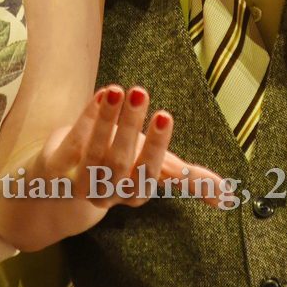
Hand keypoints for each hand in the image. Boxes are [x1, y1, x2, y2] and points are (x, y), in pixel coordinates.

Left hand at [36, 84, 231, 210]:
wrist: (62, 184)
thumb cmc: (118, 168)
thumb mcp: (155, 170)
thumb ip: (190, 179)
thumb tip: (231, 196)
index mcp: (135, 192)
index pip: (148, 174)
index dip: (157, 147)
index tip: (165, 115)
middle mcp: (108, 191)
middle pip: (119, 162)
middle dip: (130, 127)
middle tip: (140, 93)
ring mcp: (79, 180)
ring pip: (93, 153)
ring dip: (106, 120)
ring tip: (119, 89)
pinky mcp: (56, 166)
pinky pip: (71, 143)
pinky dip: (85, 120)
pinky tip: (100, 96)